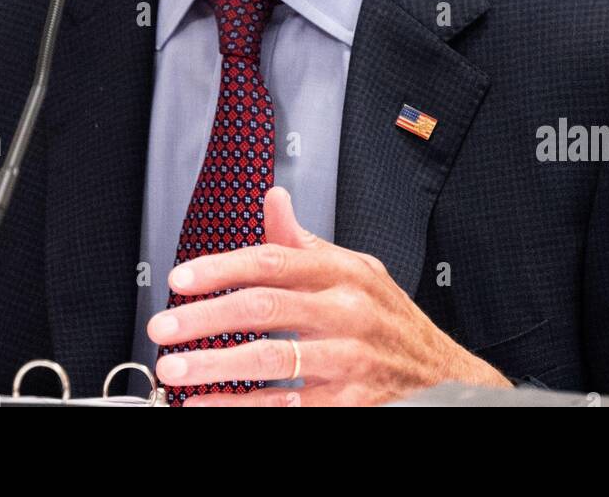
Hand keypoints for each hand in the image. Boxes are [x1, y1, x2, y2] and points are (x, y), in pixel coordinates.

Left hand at [148, 186, 511, 405]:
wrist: (445, 376)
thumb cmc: (391, 321)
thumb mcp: (356, 270)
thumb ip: (305, 242)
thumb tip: (274, 199)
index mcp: (342, 273)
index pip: (272, 261)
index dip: (220, 269)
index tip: (179, 278)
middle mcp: (347, 312)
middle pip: (265, 309)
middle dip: (206, 319)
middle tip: (163, 327)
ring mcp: (350, 361)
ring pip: (272, 362)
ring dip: (216, 368)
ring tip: (176, 371)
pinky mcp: (351, 404)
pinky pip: (287, 407)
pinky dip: (242, 408)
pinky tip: (209, 407)